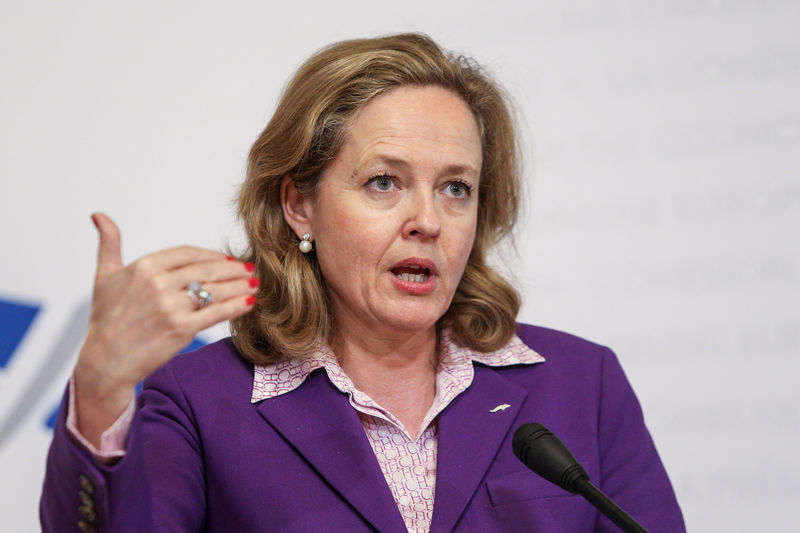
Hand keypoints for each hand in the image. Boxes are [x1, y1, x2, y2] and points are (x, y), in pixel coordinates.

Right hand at [73, 213, 256, 444]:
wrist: (104, 361)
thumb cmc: (106, 320)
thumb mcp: (104, 276)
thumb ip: (109, 244)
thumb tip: (98, 215)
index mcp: (144, 267)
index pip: (189, 253)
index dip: (212, 255)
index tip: (226, 258)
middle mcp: (158, 283)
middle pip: (207, 269)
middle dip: (233, 268)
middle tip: (249, 268)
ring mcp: (171, 306)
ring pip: (216, 289)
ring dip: (240, 285)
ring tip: (255, 284)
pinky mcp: (182, 328)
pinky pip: (217, 312)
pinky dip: (236, 306)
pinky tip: (248, 302)